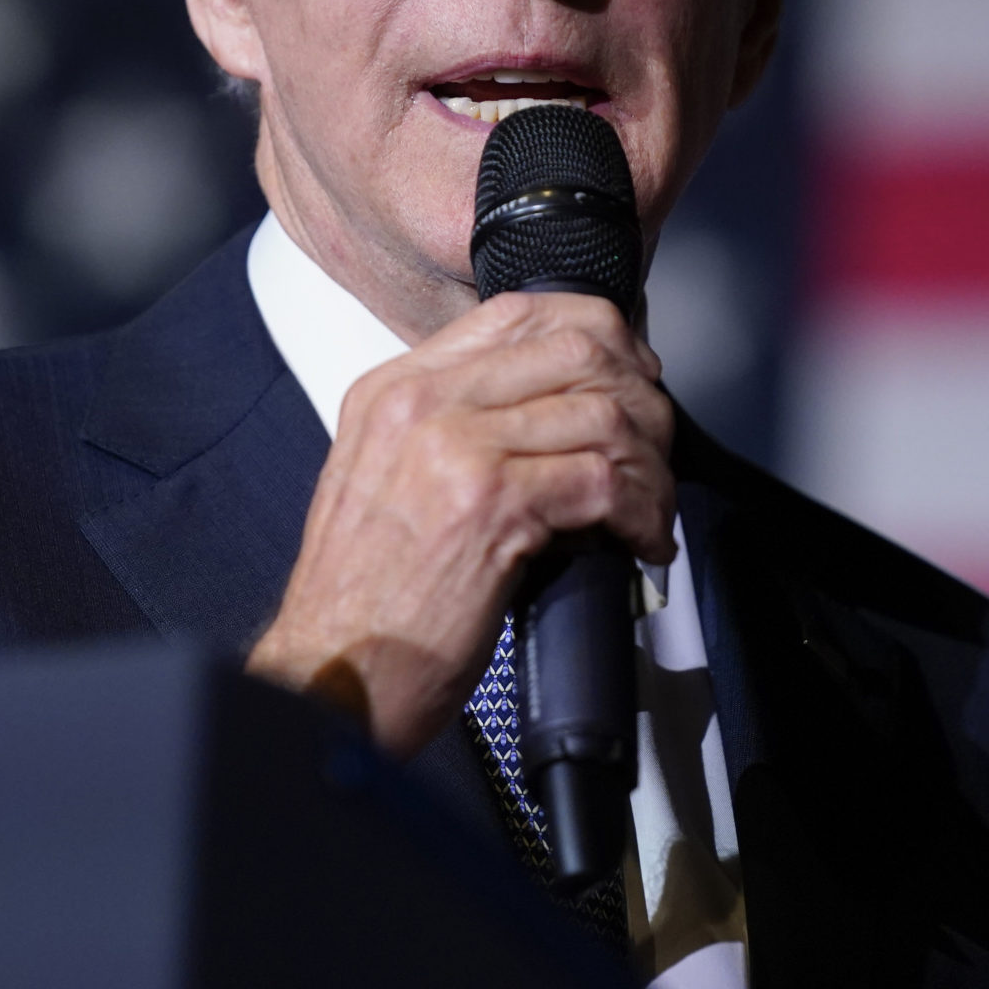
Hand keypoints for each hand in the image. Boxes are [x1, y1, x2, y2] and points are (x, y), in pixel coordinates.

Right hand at [246, 291, 675, 756]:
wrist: (333, 675)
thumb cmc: (363, 601)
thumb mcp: (384, 483)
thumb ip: (449, 431)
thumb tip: (547, 414)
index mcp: (394, 390)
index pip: (517, 313)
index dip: (596, 336)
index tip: (629, 378)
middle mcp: (421, 404)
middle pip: (575, 349)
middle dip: (639, 397)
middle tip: (655, 447)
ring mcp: (454, 448)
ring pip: (601, 413)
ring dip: (650, 465)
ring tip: (651, 506)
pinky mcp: (490, 505)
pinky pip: (604, 480)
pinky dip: (642, 512)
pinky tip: (640, 541)